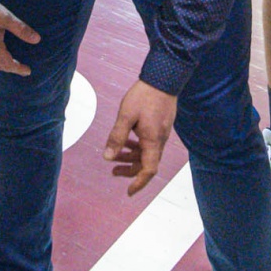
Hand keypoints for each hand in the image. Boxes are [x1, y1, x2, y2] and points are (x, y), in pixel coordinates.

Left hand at [103, 79, 176, 195]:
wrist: (163, 79)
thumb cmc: (144, 96)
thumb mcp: (126, 116)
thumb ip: (116, 137)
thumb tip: (107, 158)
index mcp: (152, 141)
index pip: (148, 170)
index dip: (139, 183)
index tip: (128, 192)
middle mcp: (159, 141)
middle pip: (146, 164)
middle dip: (130, 171)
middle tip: (113, 171)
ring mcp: (161, 134)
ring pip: (147, 154)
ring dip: (131, 157)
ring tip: (115, 155)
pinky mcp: (160, 127)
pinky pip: (149, 144)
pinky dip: (137, 147)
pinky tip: (126, 140)